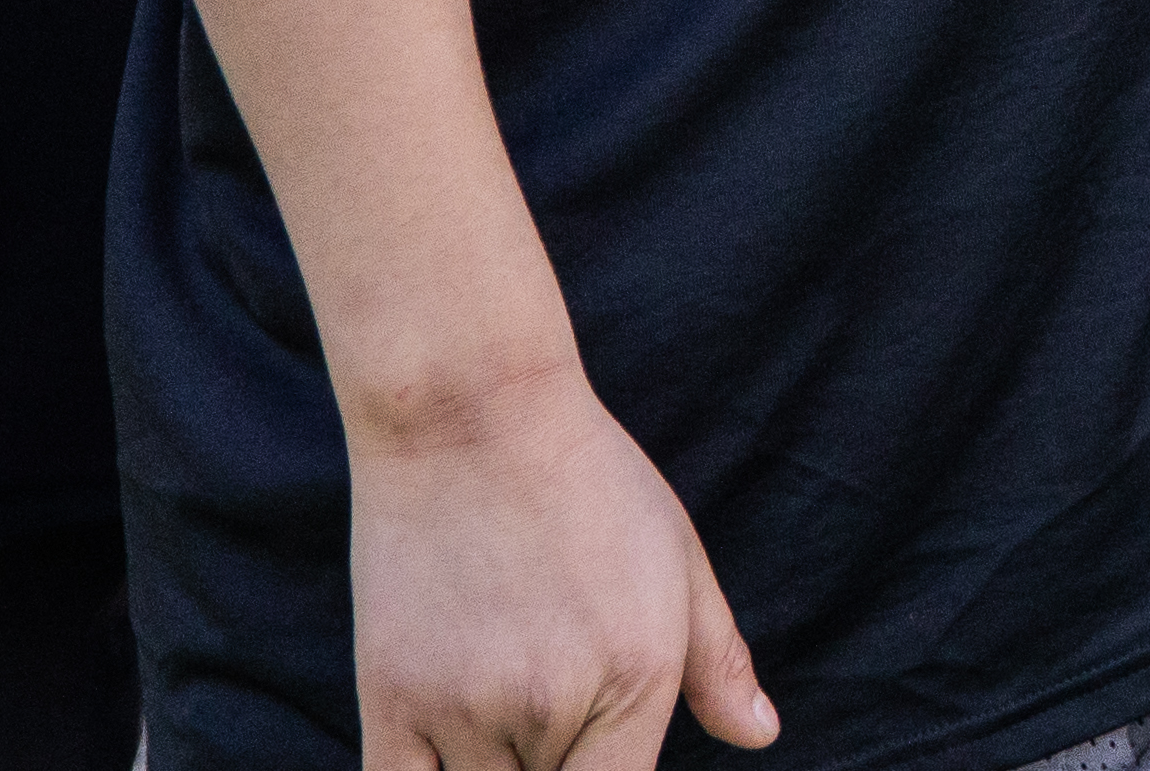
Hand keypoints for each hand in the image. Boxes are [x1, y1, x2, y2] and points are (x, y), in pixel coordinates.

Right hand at [346, 367, 775, 770]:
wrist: (469, 414)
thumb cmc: (588, 480)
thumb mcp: (678, 558)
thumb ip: (720, 662)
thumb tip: (760, 737)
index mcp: (636, 678)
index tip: (595, 751)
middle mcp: (552, 706)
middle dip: (560, 762)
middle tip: (553, 688)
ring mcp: (465, 710)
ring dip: (499, 766)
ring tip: (505, 692)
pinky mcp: (389, 702)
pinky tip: (452, 743)